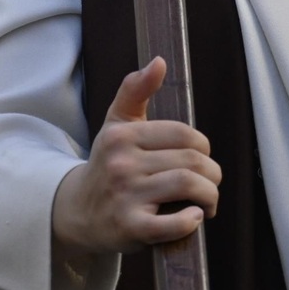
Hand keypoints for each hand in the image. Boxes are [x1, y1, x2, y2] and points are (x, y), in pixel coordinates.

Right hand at [51, 57, 219, 260]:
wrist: (77, 212)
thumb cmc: (107, 164)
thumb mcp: (116, 124)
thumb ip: (135, 90)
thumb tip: (159, 61)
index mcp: (122, 136)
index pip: (185, 134)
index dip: (203, 147)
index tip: (201, 159)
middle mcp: (121, 164)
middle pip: (192, 161)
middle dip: (211, 174)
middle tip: (209, 183)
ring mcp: (125, 197)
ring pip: (188, 186)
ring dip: (209, 196)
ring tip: (206, 201)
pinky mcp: (130, 228)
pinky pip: (172, 223)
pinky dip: (191, 220)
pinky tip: (194, 217)